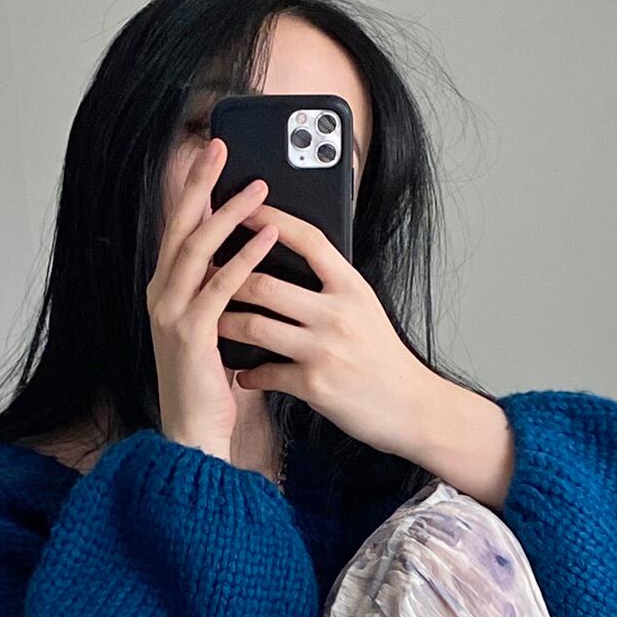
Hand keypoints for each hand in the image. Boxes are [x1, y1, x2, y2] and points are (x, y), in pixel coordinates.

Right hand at [145, 136, 279, 457]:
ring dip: (228, 214)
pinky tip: (266, 237)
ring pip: (198, 249)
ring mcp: (172, 313)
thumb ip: (222, 293)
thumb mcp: (215, 328)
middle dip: (200, 183)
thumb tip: (248, 256)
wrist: (194, 431)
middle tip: (220, 147)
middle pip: (180, 226)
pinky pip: (221, 287)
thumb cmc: (210, 383)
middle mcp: (162, 294)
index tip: (211, 157)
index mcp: (168, 290)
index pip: (179, 229)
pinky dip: (245, 258)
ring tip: (257, 187)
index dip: (193, 190)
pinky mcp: (191, 334)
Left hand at [217, 202, 438, 459]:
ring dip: (226, 324)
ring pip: (255, 326)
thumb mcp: (366, 308)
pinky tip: (243, 373)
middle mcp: (337, 313)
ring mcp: (324, 349)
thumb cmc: (384, 357)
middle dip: (228, 280)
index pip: (308, 240)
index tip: (243, 209)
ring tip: (211, 322)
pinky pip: (265, 372)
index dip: (272, 220)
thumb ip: (333, 285)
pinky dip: (248, 374)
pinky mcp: (314, 385)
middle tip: (206, 279)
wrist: (411, 406)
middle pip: (265, 284)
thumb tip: (298, 258)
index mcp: (351, 287)